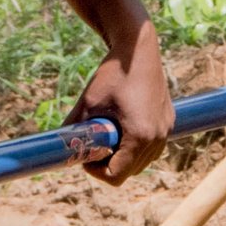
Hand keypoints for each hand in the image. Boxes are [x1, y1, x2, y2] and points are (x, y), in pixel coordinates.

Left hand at [69, 25, 170, 184]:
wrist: (138, 49)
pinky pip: (152, 147)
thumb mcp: (86, 104)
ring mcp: (166, 130)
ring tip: (110, 134)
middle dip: (110, 163)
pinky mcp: (168, 122)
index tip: (86, 155)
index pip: (117, 176)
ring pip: (143, 162)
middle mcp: (157, 137)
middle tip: (95, 144)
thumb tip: (57, 148)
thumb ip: (73, 130)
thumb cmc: (112, 74)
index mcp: (139, 136)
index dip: (96, 172)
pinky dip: (137, 146)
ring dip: (125, 156)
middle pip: (130, 171)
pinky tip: (124, 126)